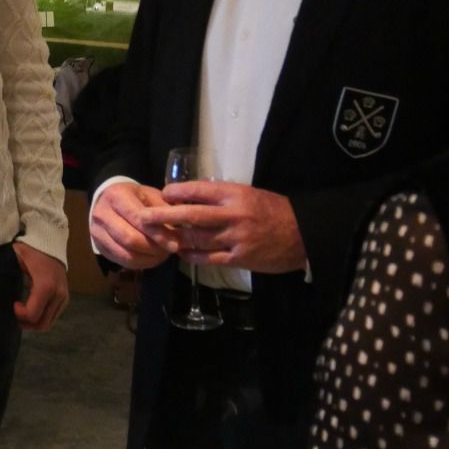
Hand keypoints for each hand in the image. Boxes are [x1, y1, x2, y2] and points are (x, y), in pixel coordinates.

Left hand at [12, 242, 68, 331]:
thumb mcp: (17, 263)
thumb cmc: (30, 251)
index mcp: (45, 286)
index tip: (13, 305)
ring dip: (34, 322)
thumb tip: (0, 297)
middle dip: (27, 324)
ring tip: (23, 313)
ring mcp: (64, 297)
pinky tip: (32, 308)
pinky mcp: (65, 298)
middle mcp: (58, 294)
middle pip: (42, 324)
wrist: (50, 242)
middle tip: (16, 316)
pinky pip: (53, 315)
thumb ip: (11, 280)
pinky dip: (42, 316)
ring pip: (49, 322)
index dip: (20, 315)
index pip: (32, 314)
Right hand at [89, 180, 175, 268]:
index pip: (137, 218)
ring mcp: (97, 232)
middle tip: (170, 251)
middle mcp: (102, 214)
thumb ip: (163, 209)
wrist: (108, 200)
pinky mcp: (100, 247)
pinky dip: (141, 263)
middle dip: (153, 248)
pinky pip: (122, 261)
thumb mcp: (150, 195)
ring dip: (148, 258)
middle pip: (129, 238)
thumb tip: (180, 226)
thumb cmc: (134, 197)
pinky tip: (152, 258)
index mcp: (116, 196)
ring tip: (163, 255)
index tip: (175, 243)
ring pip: (125, 253)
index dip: (157, 233)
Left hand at [139, 181, 305, 272]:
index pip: (200, 190)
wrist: (303, 234)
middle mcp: (233, 215)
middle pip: (191, 215)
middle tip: (145, 217)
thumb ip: (223, 195)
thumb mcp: (250, 194)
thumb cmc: (274, 210)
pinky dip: (192, 255)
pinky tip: (181, 253)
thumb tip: (192, 194)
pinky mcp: (240, 258)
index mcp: (236, 195)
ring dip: (175, 237)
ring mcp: (236, 238)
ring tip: (158, 236)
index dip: (178, 192)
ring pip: (197, 238)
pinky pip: (209, 257)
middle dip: (165, 216)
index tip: (163, 193)